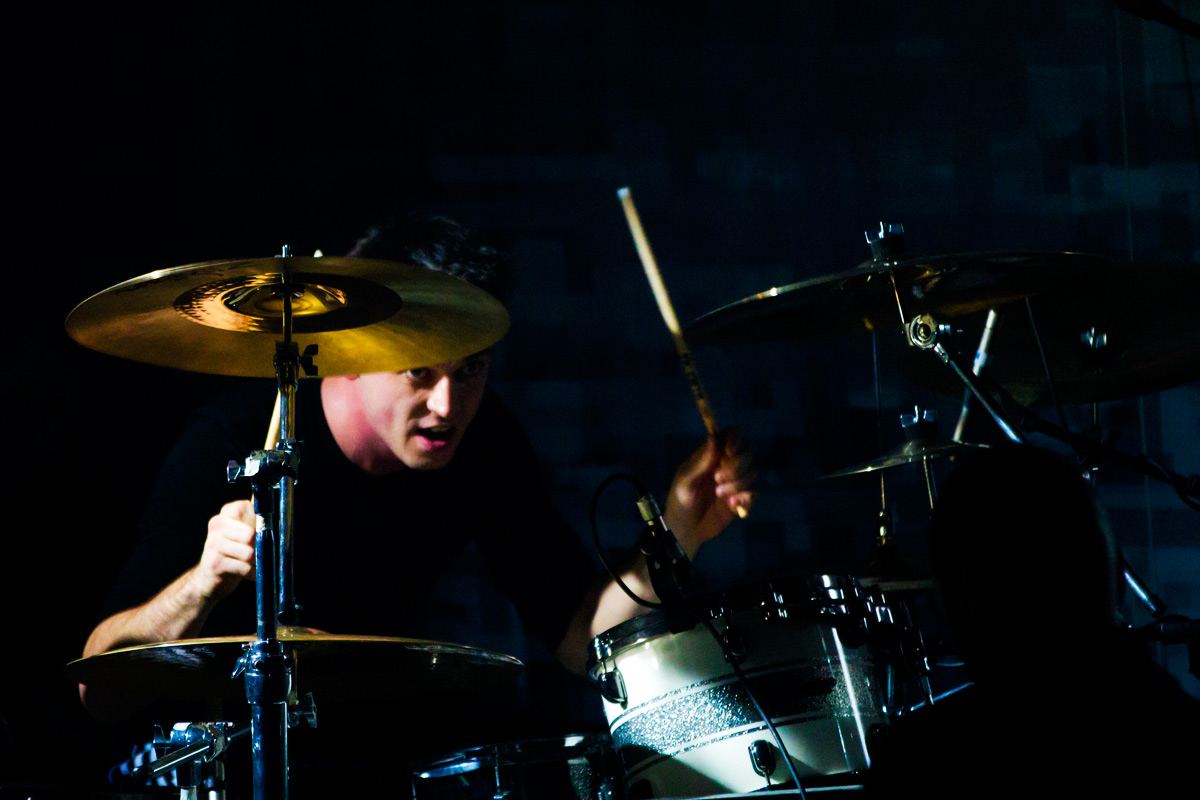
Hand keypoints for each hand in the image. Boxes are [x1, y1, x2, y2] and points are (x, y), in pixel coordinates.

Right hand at [191, 500, 256, 600]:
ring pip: (248, 553)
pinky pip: (244, 568)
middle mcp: (217, 524)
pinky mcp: (214, 563)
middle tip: (258, 552)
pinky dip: (251, 573)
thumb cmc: (236, 551)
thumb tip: (273, 507)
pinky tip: (247, 572)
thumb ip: (258, 518)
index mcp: (227, 513)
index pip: (245, 508)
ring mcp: (213, 543)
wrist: (211, 577)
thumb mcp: (246, 531)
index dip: (258, 522)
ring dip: (255, 562)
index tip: (259, 530)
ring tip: (252, 563)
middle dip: (259, 546)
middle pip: (250, 534)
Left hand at [663, 429, 755, 556]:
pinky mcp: (743, 499)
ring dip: (738, 483)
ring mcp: (737, 481)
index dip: (736, 439)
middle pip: (748, 452)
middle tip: (717, 480)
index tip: (730, 451)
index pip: (731, 435)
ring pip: (754, 472)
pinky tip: (731, 505)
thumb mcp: (685, 481)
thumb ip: (701, 461)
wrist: (686, 530)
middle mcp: (728, 464)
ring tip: (719, 495)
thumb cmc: (680, 501)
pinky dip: (746, 497)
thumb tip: (714, 436)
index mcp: (712, 455)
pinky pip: (755, 492)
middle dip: (736, 466)